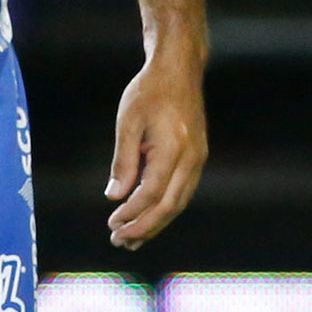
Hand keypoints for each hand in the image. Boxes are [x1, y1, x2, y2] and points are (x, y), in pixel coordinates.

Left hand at [103, 53, 206, 249]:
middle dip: (144, 228)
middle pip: (169, 206)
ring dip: (155, 224)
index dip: (131, 213)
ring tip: (132, 239)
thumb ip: (123, 161)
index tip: (112, 224)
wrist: (179, 69)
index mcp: (174, 148)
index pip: (151, 193)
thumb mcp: (128, 121)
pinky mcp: (197, 157)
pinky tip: (148, 217)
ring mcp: (198, 158)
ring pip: (178, 203)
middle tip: (119, 241)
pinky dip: (165, 209)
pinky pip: (182, 192)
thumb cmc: (149, 91)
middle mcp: (191, 158)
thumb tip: (115, 196)